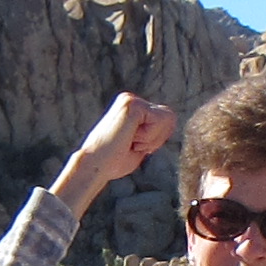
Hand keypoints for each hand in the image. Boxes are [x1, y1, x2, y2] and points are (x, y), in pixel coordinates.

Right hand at [58, 92, 178, 204]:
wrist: (94, 166)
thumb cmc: (113, 162)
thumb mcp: (140, 144)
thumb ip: (153, 131)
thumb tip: (171, 120)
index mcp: (131, 107)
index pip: (166, 119)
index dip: (157, 139)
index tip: (134, 146)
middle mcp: (131, 99)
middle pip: (170, 117)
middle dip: (157, 138)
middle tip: (132, 145)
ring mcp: (131, 100)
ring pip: (167, 119)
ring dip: (152, 139)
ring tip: (129, 142)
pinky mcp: (132, 105)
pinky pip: (160, 121)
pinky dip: (148, 137)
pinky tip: (129, 139)